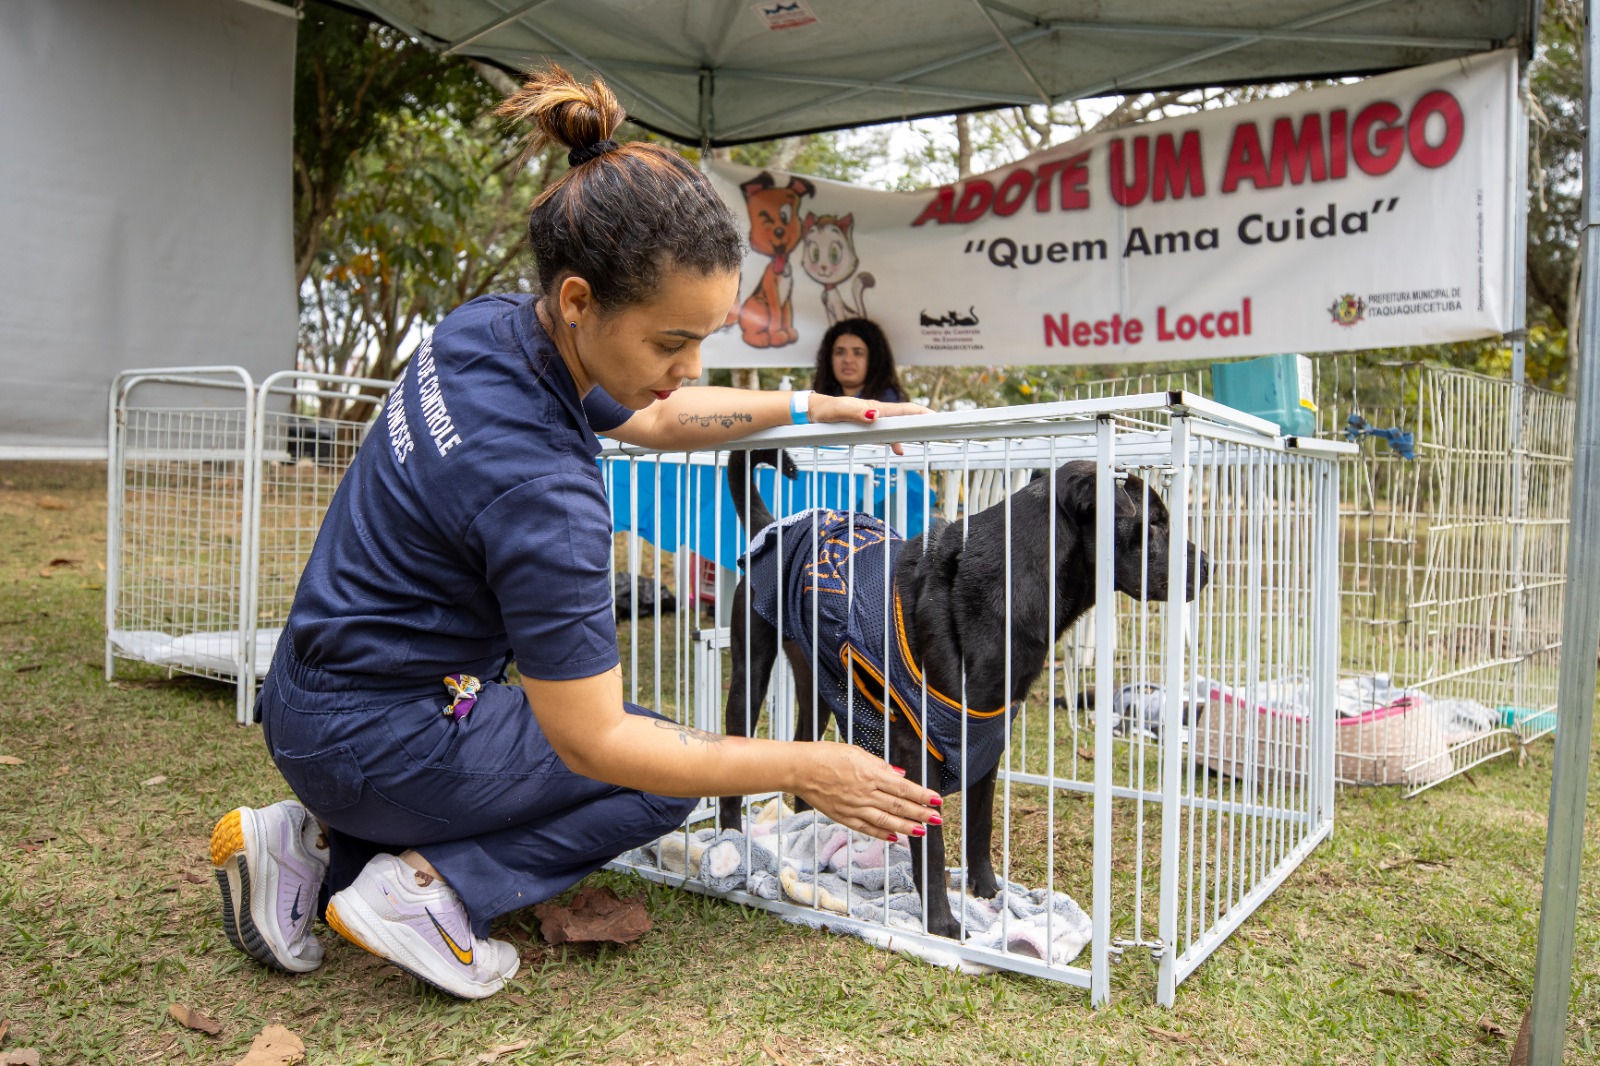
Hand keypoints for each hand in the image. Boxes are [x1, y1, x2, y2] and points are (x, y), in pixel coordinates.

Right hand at [793, 742, 941, 840]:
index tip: (936, 800)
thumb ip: (880, 766)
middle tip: (937, 819)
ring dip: (906, 827)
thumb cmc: (827, 755)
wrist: (801, 769)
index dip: (922, 795)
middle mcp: (866, 792)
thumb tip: (900, 776)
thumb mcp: (857, 752)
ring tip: (922, 831)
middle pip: (899, 806)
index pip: (903, 788)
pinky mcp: (843, 817)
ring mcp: (855, 807)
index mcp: (871, 774)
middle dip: (921, 813)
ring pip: (886, 820)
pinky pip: (866, 828)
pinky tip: (894, 837)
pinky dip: (881, 833)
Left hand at [808, 395, 930, 455]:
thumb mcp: (839, 411)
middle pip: (905, 417)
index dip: (921, 413)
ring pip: (897, 426)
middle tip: (940, 428)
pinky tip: (899, 449)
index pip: (904, 409)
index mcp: (875, 407)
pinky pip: (886, 434)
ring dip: (911, 432)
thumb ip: (857, 412)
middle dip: (923, 421)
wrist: (814, 411)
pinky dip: (895, 440)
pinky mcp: (866, 427)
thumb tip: (876, 415)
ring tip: (926, 439)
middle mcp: (877, 412)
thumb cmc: (826, 410)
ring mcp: (873, 420)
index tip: (936, 417)